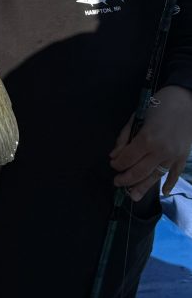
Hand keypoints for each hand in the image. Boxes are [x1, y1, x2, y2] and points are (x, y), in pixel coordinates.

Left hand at [110, 85, 191, 200]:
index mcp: (147, 139)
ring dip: (142, 187)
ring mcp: (173, 156)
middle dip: (125, 179)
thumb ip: (124, 137)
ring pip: (155, 177)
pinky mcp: (182, 157)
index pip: (127, 158)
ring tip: (132, 196)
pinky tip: (163, 192)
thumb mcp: (136, 117)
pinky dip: (169, 184)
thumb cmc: (158, 105)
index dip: (117, 164)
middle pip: (139, 172)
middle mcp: (160, 151)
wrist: (186, 101)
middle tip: (117, 182)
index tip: (112, 164)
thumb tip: (114, 155)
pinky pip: (175, 174)